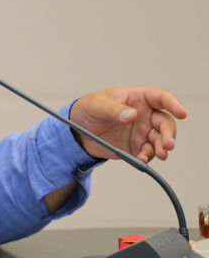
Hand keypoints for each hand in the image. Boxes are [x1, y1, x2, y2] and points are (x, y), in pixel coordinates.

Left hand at [69, 87, 186, 162]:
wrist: (76, 131)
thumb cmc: (87, 109)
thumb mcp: (96, 105)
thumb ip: (113, 109)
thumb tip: (133, 115)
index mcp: (137, 98)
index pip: (161, 98)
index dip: (173, 104)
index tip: (181, 113)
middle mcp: (144, 115)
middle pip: (165, 122)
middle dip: (169, 133)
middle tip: (168, 144)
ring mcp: (141, 131)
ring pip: (160, 139)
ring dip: (162, 147)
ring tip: (159, 154)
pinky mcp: (135, 146)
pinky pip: (148, 152)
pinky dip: (147, 156)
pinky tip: (141, 159)